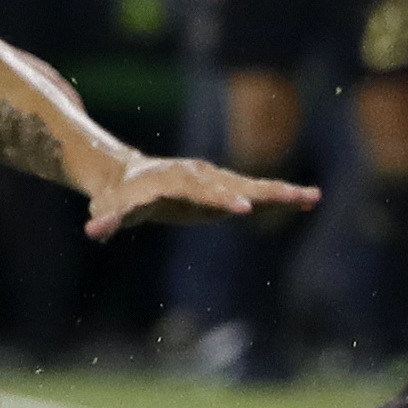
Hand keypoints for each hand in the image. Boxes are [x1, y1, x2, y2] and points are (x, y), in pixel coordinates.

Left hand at [83, 155, 318, 241]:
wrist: (123, 175)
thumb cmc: (114, 197)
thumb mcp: (106, 209)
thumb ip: (105, 220)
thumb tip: (94, 232)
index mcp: (173, 180)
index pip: (199, 191)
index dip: (220, 200)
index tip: (242, 210)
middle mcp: (198, 175)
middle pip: (234, 184)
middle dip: (262, 193)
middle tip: (290, 198)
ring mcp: (213, 179)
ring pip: (251, 186)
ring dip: (281, 192)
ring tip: (313, 196)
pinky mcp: (223, 187)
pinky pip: (254, 191)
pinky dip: (279, 195)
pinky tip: (308, 199)